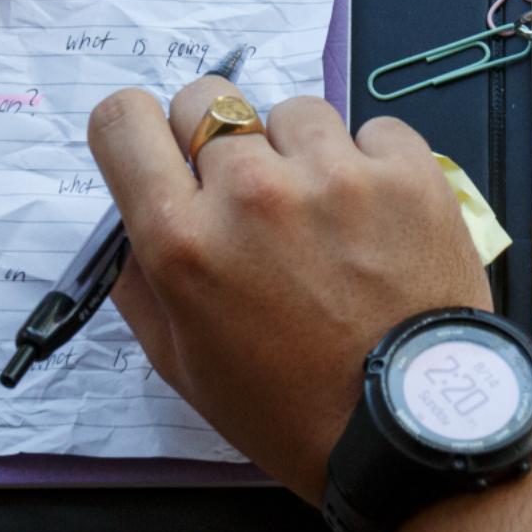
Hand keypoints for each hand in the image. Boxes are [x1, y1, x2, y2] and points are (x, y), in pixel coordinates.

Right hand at [86, 78, 490, 499]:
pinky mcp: (406, 171)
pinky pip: (371, 128)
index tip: (160, 151)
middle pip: (207, 98)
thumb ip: (140, 281)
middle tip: (247, 193)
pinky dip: (370, 162)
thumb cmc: (294, 409)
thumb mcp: (184, 364)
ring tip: (323, 216)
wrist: (409, 432)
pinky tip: (374, 220)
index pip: (123, 119)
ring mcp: (334, 175)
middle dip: (218, 140)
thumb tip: (128, 216)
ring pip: (291, 111)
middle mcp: (251, 192)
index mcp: (182, 241)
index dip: (137, 132)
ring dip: (299, 151)